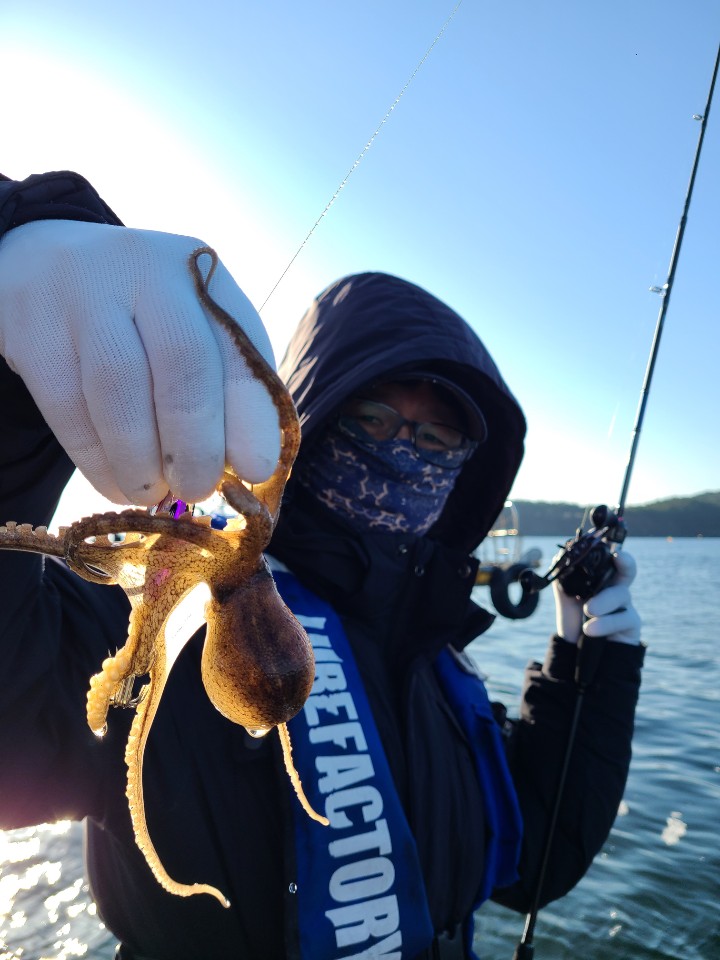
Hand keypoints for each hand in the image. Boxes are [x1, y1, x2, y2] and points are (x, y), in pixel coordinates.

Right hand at [0, 220, 279, 504]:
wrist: (44, 266)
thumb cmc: (143, 315)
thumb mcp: (194, 327)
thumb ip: (225, 385)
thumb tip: (243, 466)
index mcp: (204, 275)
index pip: (240, 345)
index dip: (250, 415)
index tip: (255, 469)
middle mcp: (148, 271)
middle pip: (183, 363)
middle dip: (195, 443)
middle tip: (197, 490)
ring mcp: (85, 295)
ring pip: (118, 389)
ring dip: (140, 459)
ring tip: (153, 494)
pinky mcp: (34, 329)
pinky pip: (68, 408)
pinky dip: (96, 460)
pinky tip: (116, 485)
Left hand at [553, 549, 640, 645]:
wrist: (578, 653)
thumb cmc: (575, 622)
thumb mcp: (566, 599)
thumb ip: (564, 579)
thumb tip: (559, 557)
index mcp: (599, 579)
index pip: (607, 559)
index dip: (609, 547)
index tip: (605, 540)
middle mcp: (614, 588)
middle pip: (627, 569)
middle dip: (626, 560)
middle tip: (618, 557)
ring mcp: (625, 605)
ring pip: (621, 593)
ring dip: (603, 601)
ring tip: (588, 611)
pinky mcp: (631, 623)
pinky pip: (624, 617)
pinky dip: (606, 622)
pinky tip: (590, 630)